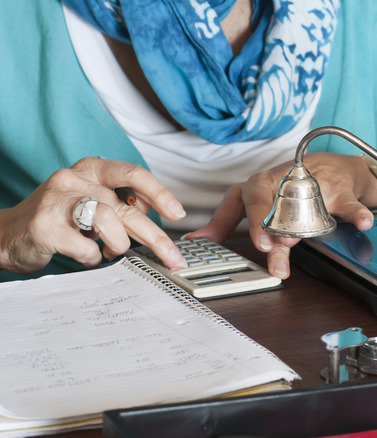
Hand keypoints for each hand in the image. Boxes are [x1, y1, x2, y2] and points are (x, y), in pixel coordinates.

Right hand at [0, 157, 187, 273]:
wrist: (6, 235)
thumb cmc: (58, 219)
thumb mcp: (91, 202)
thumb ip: (121, 203)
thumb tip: (154, 210)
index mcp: (90, 169)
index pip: (132, 173)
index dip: (159, 193)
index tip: (178, 213)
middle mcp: (73, 179)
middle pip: (126, 208)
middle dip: (155, 237)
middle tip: (172, 257)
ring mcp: (57, 202)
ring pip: (109, 223)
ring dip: (117, 245)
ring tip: (107, 251)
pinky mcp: (45, 227)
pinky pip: (86, 247)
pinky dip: (92, 258)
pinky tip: (85, 255)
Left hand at [188, 152, 376, 278]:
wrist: (338, 169)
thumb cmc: (290, 187)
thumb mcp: (258, 203)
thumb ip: (229, 221)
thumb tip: (197, 240)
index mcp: (260, 184)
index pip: (242, 196)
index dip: (238, 220)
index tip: (235, 241)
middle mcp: (283, 180)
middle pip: (270, 200)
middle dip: (267, 223)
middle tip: (269, 246)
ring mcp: (313, 184)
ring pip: (305, 205)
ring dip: (302, 224)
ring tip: (294, 243)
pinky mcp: (341, 190)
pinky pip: (349, 203)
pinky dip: (357, 214)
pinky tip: (362, 222)